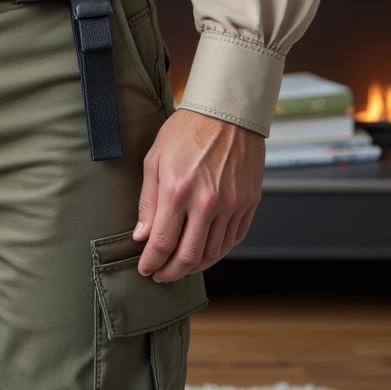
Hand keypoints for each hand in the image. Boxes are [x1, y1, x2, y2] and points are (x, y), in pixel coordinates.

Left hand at [133, 108, 263, 281]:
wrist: (227, 113)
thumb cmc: (187, 131)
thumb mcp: (155, 158)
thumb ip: (148, 200)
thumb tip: (142, 235)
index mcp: (178, 190)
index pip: (162, 243)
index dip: (151, 262)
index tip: (145, 269)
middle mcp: (207, 202)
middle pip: (189, 257)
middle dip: (171, 273)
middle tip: (161, 276)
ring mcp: (231, 205)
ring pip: (213, 253)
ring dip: (194, 266)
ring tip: (180, 265)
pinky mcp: (248, 204)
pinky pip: (233, 240)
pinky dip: (217, 251)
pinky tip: (205, 250)